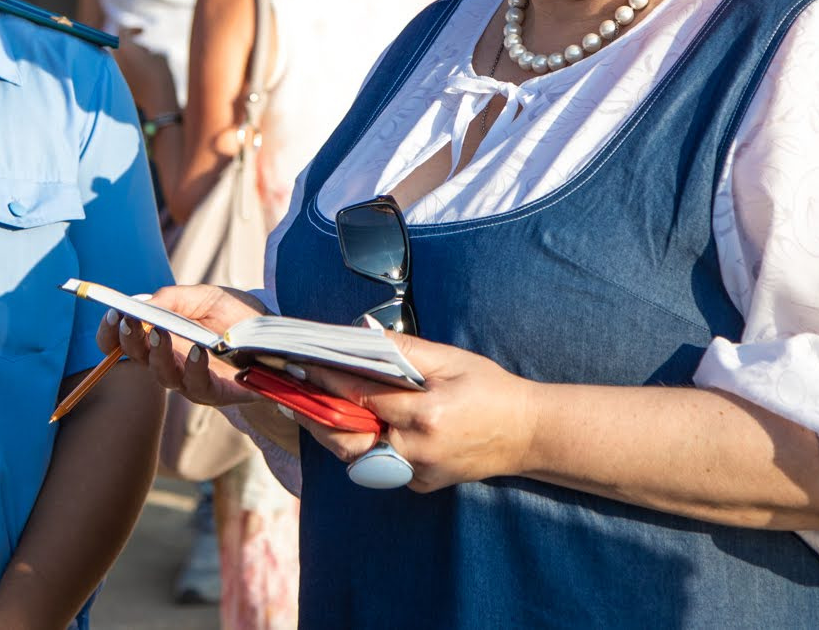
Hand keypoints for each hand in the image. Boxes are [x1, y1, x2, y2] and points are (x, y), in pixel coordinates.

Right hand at [100, 283, 268, 410]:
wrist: (271, 335)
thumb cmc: (233, 314)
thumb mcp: (203, 297)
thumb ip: (173, 299)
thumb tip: (143, 304)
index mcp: (159, 338)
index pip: (124, 342)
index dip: (111, 333)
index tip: (113, 314)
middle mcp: (169, 361)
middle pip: (137, 357)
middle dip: (129, 340)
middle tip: (129, 321)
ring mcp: (190, 380)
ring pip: (163, 374)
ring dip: (158, 354)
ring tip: (160, 332)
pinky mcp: (216, 392)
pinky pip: (198, 385)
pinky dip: (194, 367)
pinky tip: (197, 350)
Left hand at [112, 32, 177, 116]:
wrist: (159, 102)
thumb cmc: (161, 76)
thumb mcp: (159, 55)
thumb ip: (145, 49)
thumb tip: (139, 51)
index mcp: (124, 47)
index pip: (122, 31)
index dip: (133, 30)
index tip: (143, 32)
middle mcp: (115, 59)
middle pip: (118, 46)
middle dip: (131, 45)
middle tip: (146, 50)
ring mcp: (115, 72)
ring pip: (119, 59)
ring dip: (130, 57)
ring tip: (147, 64)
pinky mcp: (117, 83)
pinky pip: (121, 71)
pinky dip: (129, 69)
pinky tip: (142, 76)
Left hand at [294, 334, 540, 493]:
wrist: (527, 433)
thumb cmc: (490, 389)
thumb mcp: (451, 360)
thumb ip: (405, 350)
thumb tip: (364, 333)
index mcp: (425, 415)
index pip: (361, 396)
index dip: (327, 380)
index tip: (301, 366)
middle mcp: (417, 449)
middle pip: (349, 437)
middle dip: (317, 416)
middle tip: (291, 396)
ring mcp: (419, 472)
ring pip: (359, 457)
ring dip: (333, 435)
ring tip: (309, 411)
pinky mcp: (421, 484)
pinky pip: (381, 468)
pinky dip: (363, 449)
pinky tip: (347, 428)